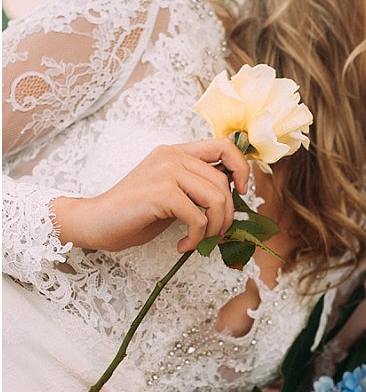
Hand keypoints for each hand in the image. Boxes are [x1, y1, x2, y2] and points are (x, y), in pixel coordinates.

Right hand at [51, 139, 250, 253]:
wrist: (96, 223)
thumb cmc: (134, 214)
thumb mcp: (172, 193)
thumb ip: (196, 186)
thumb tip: (234, 194)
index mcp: (176, 152)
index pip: (224, 146)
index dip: (241, 168)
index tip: (242, 192)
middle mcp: (172, 156)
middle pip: (223, 181)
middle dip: (227, 214)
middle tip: (214, 234)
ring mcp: (166, 172)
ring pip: (216, 199)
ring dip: (214, 228)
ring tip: (199, 241)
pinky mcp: (161, 193)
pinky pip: (198, 218)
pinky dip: (196, 238)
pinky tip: (182, 246)